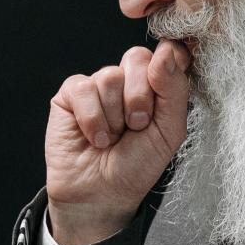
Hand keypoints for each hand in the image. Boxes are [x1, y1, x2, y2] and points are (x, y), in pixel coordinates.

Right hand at [43, 40, 192, 244]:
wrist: (101, 194)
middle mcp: (127, 79)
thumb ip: (174, 88)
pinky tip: (94, 137)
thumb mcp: (170, 130)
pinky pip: (83, 88)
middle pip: (137, 58)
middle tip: (136, 126)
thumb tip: (167, 50)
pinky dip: (92, 119)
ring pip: (109, 76)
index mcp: (156, 84)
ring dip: (114, 116)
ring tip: (112, 138)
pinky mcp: (70, 94)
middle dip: (140, 97)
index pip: (166, 52)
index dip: (168, 59)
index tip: (166, 82)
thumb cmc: (137, 165)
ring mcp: (98, 85)